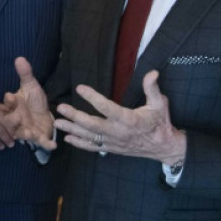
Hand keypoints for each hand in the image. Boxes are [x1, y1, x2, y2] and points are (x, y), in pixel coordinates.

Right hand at [1, 57, 55, 150]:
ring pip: (22, 133)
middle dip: (12, 120)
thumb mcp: (31, 86)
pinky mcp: (38, 137)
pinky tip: (53, 145)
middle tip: (17, 117)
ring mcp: (26, 130)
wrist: (44, 114)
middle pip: (10, 122)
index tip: (10, 96)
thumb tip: (20, 58)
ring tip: (30, 133)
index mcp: (13, 107)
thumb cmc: (34, 100)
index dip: (8, 101)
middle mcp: (16, 120)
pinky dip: (47, 144)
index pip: (7, 104)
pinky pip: (41, 142)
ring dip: (26, 134)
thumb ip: (25, 74)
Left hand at [54, 70, 185, 164]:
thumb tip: (152, 72)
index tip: (80, 88)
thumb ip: (152, 88)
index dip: (93, 97)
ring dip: (72, 129)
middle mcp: (118, 132)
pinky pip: (92, 147)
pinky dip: (79, 144)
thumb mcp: (160, 104)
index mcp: (129, 119)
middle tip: (61, 108)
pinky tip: (67, 138)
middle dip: (75, 116)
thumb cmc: (160, 122)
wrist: (163, 147)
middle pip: (93, 125)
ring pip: (89, 137)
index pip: (107, 107)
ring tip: (57, 122)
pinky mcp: (111, 148)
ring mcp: (113, 142)